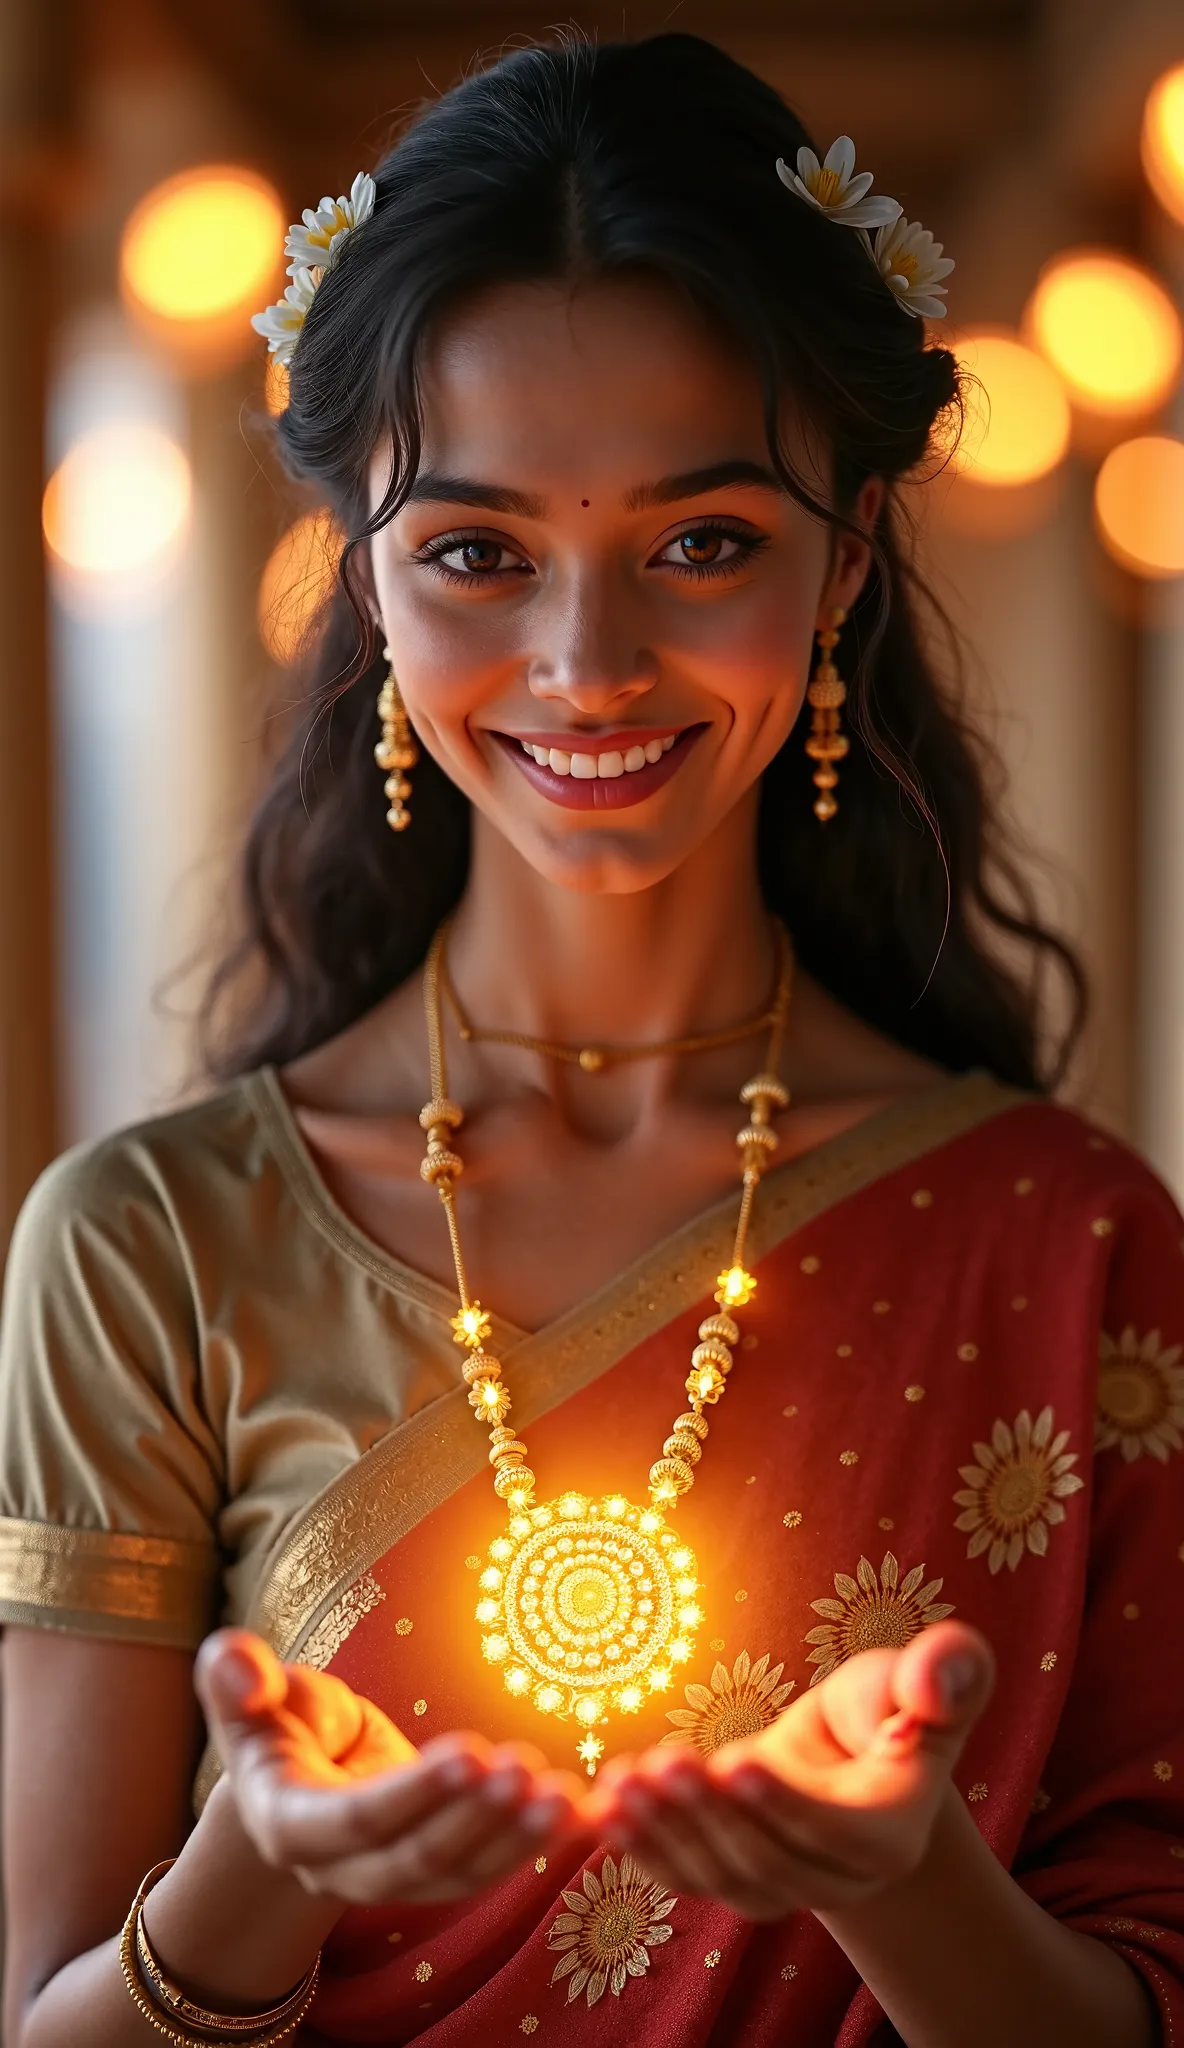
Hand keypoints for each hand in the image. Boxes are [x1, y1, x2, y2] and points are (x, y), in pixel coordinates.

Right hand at [195, 1628, 582, 1904]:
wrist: (294, 1771)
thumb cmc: (274, 1718)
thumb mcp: (247, 1690)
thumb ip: (233, 1676)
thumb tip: (236, 1668)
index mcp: (290, 1823)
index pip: (356, 1820)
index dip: (415, 1794)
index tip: (472, 1752)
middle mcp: (341, 1869)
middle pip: (416, 1858)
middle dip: (477, 1818)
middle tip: (530, 1770)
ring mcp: (391, 1880)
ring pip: (459, 1874)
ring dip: (517, 1839)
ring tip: (569, 1797)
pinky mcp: (435, 1873)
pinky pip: (488, 1868)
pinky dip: (536, 1845)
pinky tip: (588, 1815)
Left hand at [587, 1620, 993, 1920]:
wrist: (856, 1751)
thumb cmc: (892, 1700)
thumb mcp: (926, 1674)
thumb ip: (948, 1673)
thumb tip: (933, 1687)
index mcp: (893, 1834)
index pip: (837, 1833)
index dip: (787, 1804)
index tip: (737, 1761)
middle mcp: (839, 1879)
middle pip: (768, 1858)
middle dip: (710, 1812)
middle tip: (661, 1763)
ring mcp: (784, 1887)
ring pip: (719, 1874)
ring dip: (665, 1830)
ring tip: (622, 1781)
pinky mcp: (734, 1878)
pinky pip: (686, 1875)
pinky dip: (644, 1846)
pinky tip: (604, 1807)